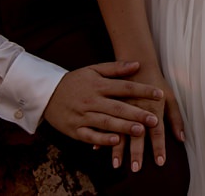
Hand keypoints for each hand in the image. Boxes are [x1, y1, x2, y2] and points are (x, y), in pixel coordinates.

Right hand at [44, 61, 161, 147]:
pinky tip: (115, 141)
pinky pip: (89, 135)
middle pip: (118, 107)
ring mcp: (82, 115)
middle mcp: (91, 100)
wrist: (45, 93)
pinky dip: (102, 139)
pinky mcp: (74, 129)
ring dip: (123, 127)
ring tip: (140, 131)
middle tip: (155, 120)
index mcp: (98, 85)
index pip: (125, 87)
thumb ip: (116, 68)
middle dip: (137, 113)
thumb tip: (138, 64)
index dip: (143, 91)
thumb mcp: (93, 70)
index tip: (160, 94)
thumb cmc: (74, 81)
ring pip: (106, 122)